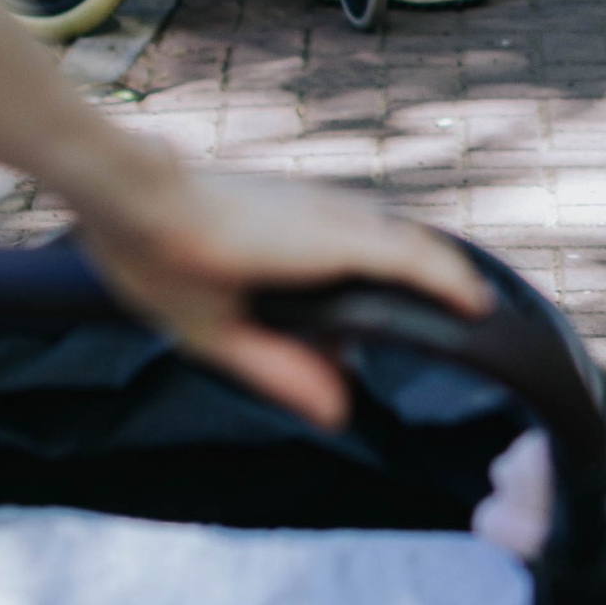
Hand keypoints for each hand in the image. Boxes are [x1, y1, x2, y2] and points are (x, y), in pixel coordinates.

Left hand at [75, 158, 488, 427]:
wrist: (122, 192)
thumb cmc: (160, 264)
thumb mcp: (213, 335)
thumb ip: (280, 371)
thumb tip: (338, 412)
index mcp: (318, 244)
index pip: (410, 257)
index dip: (453, 284)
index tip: (482, 312)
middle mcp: (324, 211)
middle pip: (408, 236)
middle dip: (444, 272)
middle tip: (468, 311)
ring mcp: (309, 195)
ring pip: (383, 223)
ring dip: (409, 257)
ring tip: (417, 303)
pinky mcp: (290, 192)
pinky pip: (355, 216)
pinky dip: (377, 246)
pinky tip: (356, 281)